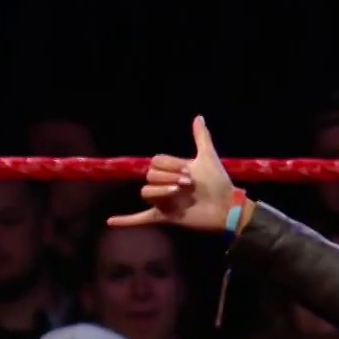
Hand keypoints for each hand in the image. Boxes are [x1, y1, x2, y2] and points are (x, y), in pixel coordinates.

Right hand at [111, 117, 236, 234]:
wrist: (227, 207)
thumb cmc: (218, 183)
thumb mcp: (208, 157)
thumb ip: (201, 138)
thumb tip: (198, 116)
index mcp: (172, 171)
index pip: (156, 162)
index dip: (170, 165)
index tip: (189, 172)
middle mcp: (165, 185)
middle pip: (149, 176)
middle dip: (168, 178)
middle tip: (188, 184)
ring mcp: (164, 202)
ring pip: (146, 193)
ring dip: (161, 191)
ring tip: (179, 193)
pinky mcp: (165, 217)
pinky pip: (141, 219)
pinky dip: (126, 220)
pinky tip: (110, 222)